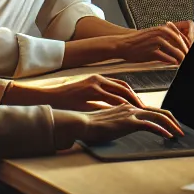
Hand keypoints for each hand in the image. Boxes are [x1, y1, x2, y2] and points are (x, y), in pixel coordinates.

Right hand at [8, 72, 143, 109]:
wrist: (48, 97)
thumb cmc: (64, 101)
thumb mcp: (84, 99)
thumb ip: (96, 102)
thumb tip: (106, 110)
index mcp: (98, 80)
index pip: (120, 86)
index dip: (131, 95)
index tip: (139, 105)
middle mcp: (98, 79)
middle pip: (124, 88)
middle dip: (136, 99)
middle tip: (145, 110)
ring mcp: (95, 84)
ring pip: (120, 92)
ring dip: (132, 103)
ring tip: (140, 113)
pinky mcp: (91, 90)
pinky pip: (111, 98)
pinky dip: (121, 106)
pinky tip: (128, 113)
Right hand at [52, 103, 182, 149]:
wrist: (81, 123)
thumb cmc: (91, 126)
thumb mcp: (108, 124)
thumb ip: (118, 124)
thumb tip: (121, 129)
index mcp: (128, 107)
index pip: (151, 111)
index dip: (163, 118)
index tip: (170, 127)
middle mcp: (132, 108)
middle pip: (159, 111)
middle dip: (173, 121)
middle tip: (180, 131)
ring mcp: (131, 114)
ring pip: (159, 116)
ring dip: (171, 126)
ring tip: (178, 134)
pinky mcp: (129, 122)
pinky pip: (151, 126)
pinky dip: (162, 130)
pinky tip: (168, 136)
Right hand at [98, 22, 192, 65]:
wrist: (123, 44)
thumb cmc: (137, 42)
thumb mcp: (153, 35)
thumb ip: (165, 38)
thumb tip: (176, 44)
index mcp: (162, 29)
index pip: (180, 36)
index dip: (186, 44)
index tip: (188, 50)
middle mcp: (160, 33)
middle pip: (180, 43)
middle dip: (185, 51)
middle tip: (188, 57)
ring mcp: (156, 42)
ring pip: (175, 51)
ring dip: (180, 57)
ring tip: (182, 62)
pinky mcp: (151, 51)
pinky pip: (166, 57)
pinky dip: (171, 61)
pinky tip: (174, 63)